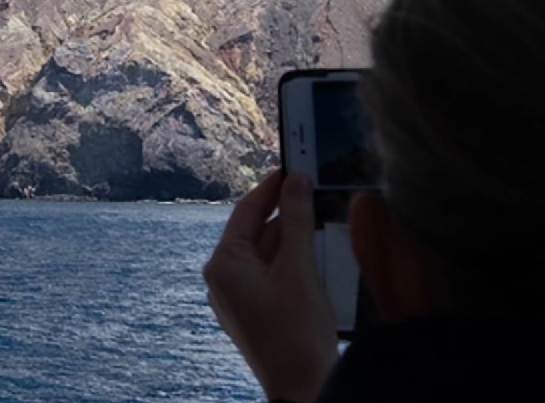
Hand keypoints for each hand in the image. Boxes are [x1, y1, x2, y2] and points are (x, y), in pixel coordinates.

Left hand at [203, 171, 339, 402]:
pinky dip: (292, 262)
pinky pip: (271, 275)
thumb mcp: (300, 268)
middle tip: (314, 189)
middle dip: (286, 213)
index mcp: (223, 265)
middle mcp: (222, 279)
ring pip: (266, 254)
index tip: (292, 165)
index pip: (246, 211)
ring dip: (292, 238)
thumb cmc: (297, 333)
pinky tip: (316, 255)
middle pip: (256, 232)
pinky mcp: (254, 312)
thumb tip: (295, 181)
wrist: (303, 387)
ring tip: (322, 218)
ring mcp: (236, 298)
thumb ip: (297, 221)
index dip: (271, 186)